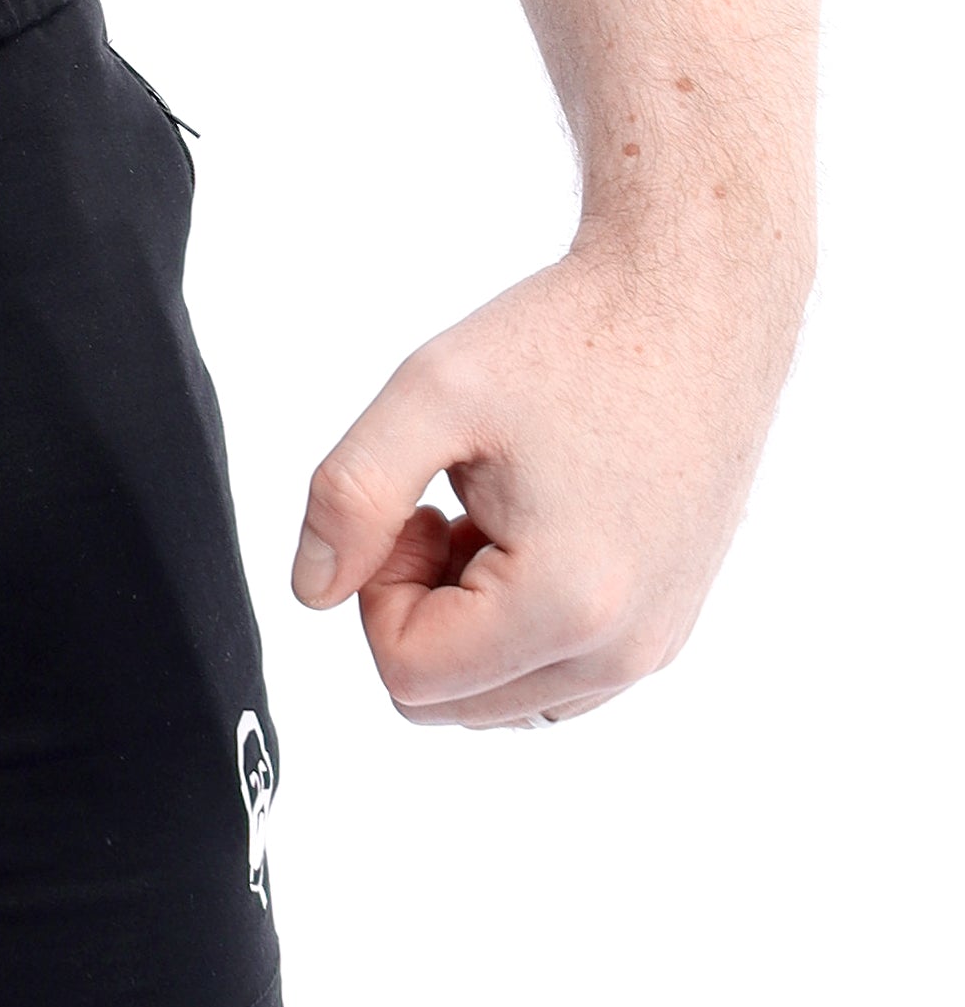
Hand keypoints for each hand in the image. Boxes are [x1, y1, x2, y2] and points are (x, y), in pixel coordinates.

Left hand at [290, 230, 798, 726]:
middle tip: (445, 506)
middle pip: (450, 702)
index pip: (407, 674)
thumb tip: (312, 590)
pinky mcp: (669, 628)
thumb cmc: (569, 338)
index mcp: (568, 606)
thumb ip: (350, 495)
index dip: (376, 587)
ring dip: (467, 622)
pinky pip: (556, 679)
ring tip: (492, 517)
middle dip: (418, 608)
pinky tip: (531, 531)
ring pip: (500, 700)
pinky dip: (517, 625)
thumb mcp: (431, 393)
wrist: (694, 304)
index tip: (413, 503)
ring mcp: (656, 647)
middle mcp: (627, 652)